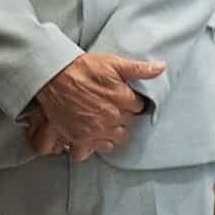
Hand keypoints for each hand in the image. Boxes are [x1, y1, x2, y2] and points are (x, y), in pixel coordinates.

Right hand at [34, 53, 161, 154]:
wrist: (53, 76)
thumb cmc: (83, 68)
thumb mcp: (114, 63)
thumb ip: (139, 68)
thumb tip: (161, 68)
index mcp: (122, 99)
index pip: (138, 107)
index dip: (132, 102)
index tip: (124, 99)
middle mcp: (111, 117)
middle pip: (127, 124)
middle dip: (122, 117)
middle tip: (112, 109)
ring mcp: (94, 129)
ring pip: (113, 139)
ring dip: (111, 132)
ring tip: (104, 123)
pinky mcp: (77, 137)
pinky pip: (90, 151)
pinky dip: (91, 147)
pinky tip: (90, 138)